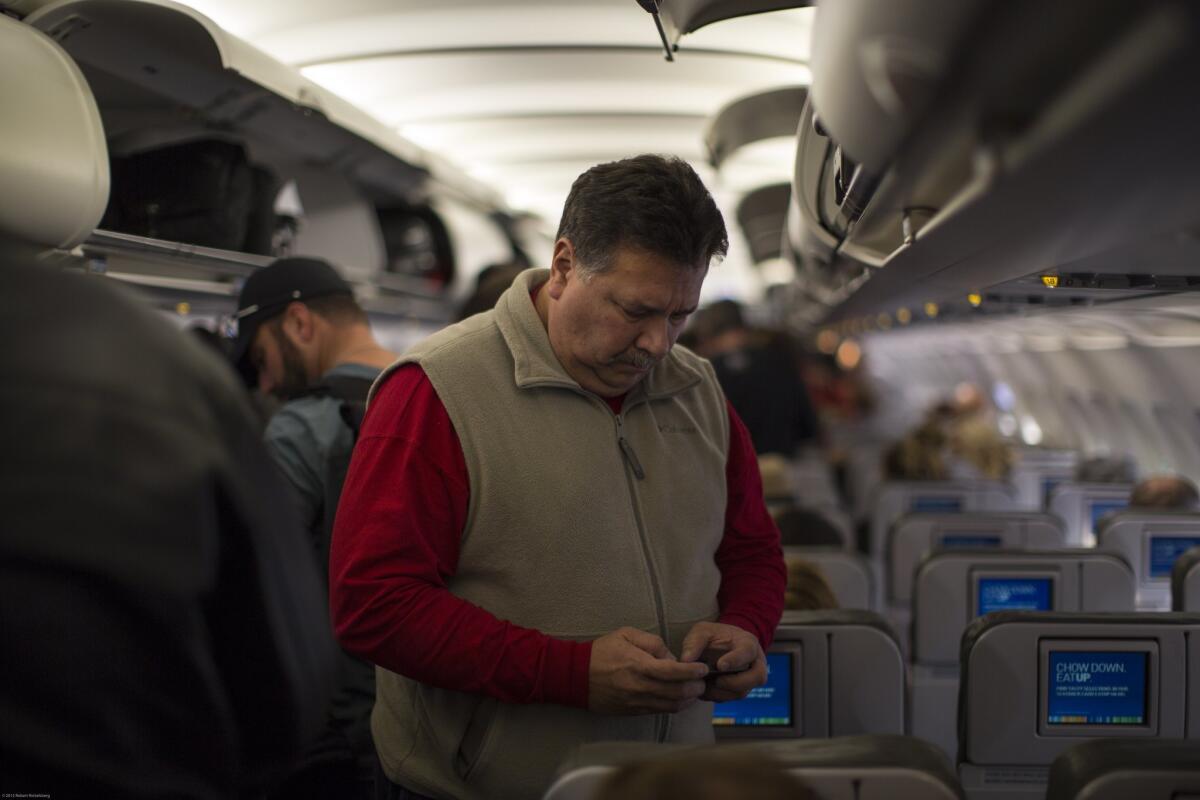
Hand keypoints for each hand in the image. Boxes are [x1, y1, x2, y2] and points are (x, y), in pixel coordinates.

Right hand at [588, 627, 708, 714]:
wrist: (576, 675)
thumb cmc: (602, 651)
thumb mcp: (626, 634)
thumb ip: (653, 642)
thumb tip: (671, 657)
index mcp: (638, 665)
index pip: (673, 671)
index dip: (692, 671)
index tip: (703, 669)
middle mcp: (639, 686)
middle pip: (676, 692)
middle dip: (694, 687)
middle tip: (702, 681)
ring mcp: (636, 702)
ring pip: (670, 706)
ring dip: (687, 700)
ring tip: (695, 691)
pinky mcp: (633, 711)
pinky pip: (659, 711)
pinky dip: (674, 706)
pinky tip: (680, 699)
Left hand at [680, 621, 766, 702]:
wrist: (716, 645)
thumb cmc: (712, 636)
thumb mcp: (702, 632)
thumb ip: (694, 642)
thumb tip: (686, 660)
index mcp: (748, 643)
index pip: (748, 652)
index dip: (736, 660)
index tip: (720, 666)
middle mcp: (754, 663)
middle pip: (758, 677)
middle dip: (736, 682)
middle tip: (717, 681)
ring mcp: (748, 679)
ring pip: (743, 692)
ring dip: (723, 692)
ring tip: (705, 686)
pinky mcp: (738, 690)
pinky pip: (730, 698)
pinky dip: (716, 696)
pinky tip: (703, 690)